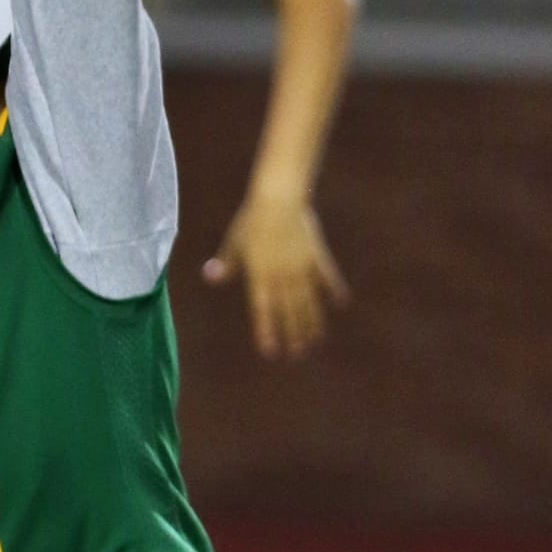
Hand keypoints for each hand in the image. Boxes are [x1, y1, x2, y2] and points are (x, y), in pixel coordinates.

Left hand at [204, 188, 348, 358]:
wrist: (278, 198)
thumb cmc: (251, 219)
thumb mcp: (234, 242)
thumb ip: (226, 263)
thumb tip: (209, 277)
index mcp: (260, 275)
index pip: (263, 310)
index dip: (266, 331)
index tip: (270, 351)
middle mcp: (283, 276)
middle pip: (289, 311)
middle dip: (293, 334)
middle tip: (298, 353)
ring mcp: (302, 268)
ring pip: (309, 300)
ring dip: (313, 321)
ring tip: (316, 340)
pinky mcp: (316, 255)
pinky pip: (327, 276)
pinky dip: (334, 289)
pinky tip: (342, 303)